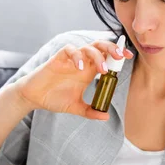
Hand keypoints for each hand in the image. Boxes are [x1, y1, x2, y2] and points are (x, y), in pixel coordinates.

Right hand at [15, 40, 132, 120]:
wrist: (34, 97)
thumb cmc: (54, 98)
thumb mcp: (76, 107)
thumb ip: (90, 111)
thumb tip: (106, 117)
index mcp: (88, 70)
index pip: (106, 57)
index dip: (118, 54)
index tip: (129, 57)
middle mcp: (82, 62)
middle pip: (100, 46)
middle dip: (112, 49)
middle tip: (121, 57)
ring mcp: (70, 59)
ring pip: (87, 47)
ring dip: (97, 56)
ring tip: (101, 70)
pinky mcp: (58, 58)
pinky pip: (69, 50)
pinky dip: (76, 56)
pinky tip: (79, 67)